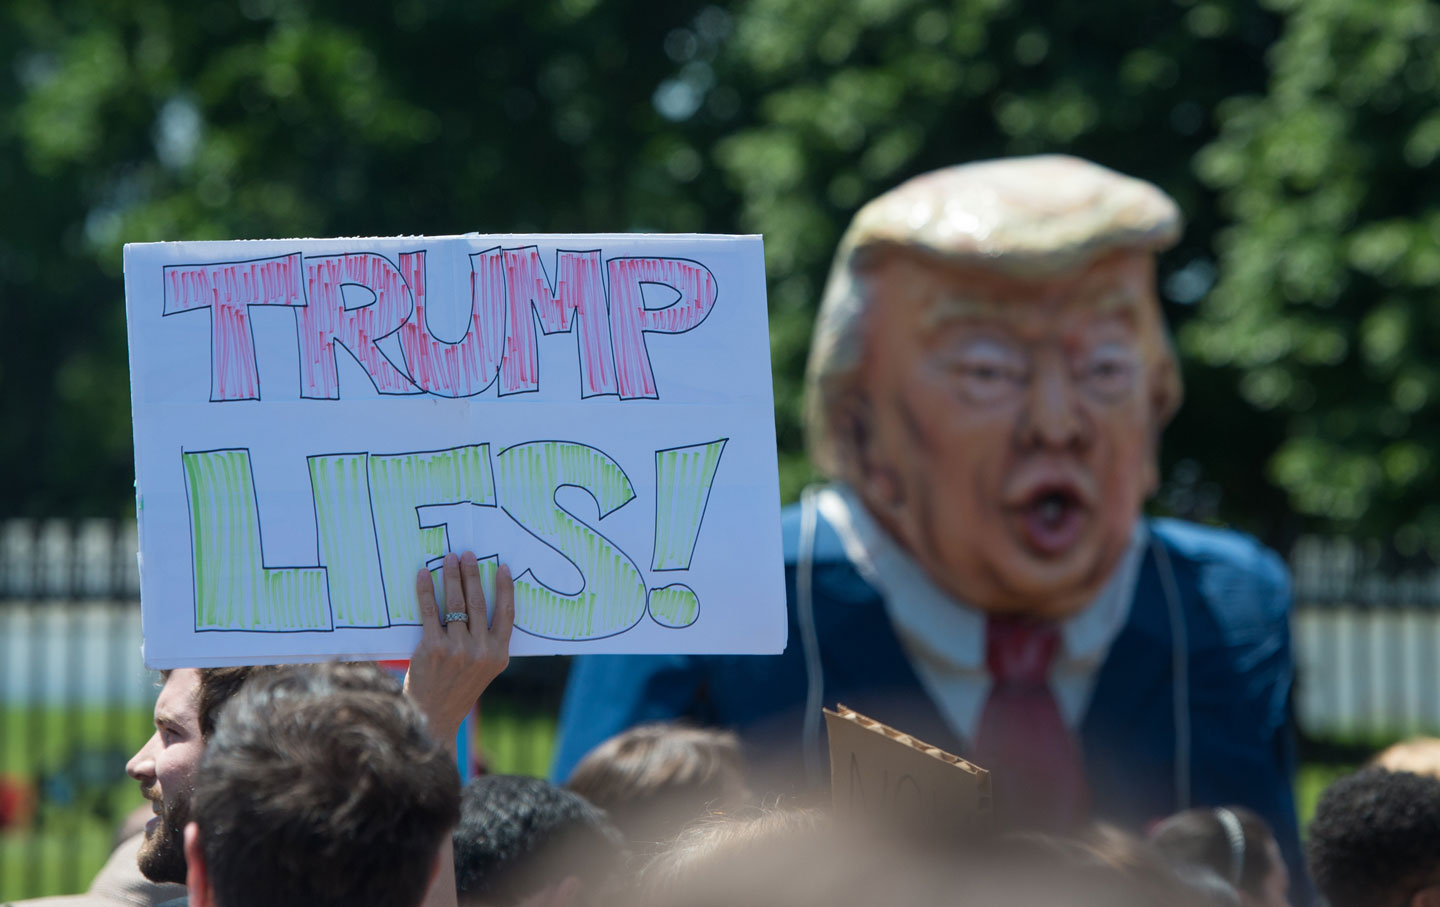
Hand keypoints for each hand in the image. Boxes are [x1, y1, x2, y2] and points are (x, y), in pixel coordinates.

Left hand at [404, 551, 513, 747]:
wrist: (431, 717)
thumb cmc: (457, 690)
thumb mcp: (484, 670)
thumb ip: (488, 643)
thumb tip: (479, 603)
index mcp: (499, 655)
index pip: (506, 613)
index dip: (505, 588)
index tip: (501, 566)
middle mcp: (481, 650)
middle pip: (478, 602)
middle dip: (472, 574)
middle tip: (466, 554)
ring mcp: (458, 649)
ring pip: (455, 603)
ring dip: (451, 576)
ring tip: (448, 559)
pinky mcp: (434, 648)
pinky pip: (430, 612)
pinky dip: (427, 591)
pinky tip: (424, 575)